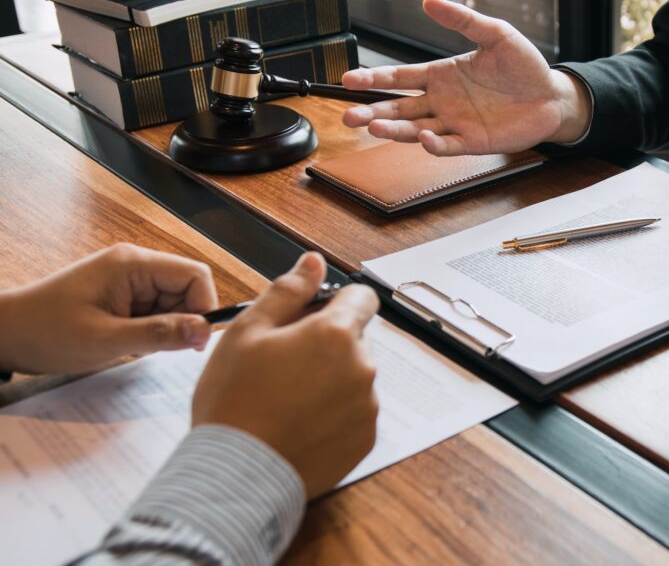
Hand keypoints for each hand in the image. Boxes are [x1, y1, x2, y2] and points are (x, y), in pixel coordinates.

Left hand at [0, 244, 216, 373]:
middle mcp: (134, 266)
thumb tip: (204, 331)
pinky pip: (153, 311)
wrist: (4, 335)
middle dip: (182, 320)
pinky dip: (150, 331)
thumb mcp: (105, 339)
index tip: (195, 340)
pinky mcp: (120, 297)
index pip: (194, 275)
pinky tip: (126, 343)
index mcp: (132, 264)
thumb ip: (159, 334)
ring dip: (164, 328)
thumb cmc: (46, 332)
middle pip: (186, 289)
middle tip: (161, 349)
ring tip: (134, 346)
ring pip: (172, 303)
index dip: (204, 306)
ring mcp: (127, 281)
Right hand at [192, 252, 379, 499]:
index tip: (311, 317)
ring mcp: (367, 406)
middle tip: (284, 363)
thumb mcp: (248, 331)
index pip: (362, 297)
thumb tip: (313, 262)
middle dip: (328, 343)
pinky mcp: (364, 439)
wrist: (235, 473)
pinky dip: (334, 414)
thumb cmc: (234, 401)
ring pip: (355, 377)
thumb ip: (288, 290)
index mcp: (337, 334)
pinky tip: (298, 423)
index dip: (336, 302)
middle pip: (356, 339)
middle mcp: (362, 368)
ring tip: (287, 399)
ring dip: (332, 379)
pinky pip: (355, 413)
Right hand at [341, 0, 591, 154]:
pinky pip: (448, 145)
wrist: (551, 96)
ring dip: (395, 129)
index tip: (348, 80)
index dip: (374, 79)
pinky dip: (434, 144)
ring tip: (373, 126)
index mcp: (441, 75)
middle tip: (348, 116)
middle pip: (399, 107)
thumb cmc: (523, 65)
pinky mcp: (473, 142)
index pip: (399, 77)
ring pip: (416, 129)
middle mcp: (442, 101)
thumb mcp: (495, 33)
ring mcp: (455, 123)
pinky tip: (424, 138)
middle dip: (372, 111)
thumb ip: (462, 20)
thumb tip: (429, 2)